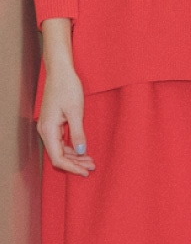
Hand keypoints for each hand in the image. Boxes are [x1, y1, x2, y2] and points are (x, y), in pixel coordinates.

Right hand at [37, 62, 93, 176]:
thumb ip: (78, 133)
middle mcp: (45, 130)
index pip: (57, 158)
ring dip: (75, 156)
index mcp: (48, 129)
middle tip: (92, 167)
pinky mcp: (54, 122)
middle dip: (75, 163)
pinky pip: (61, 141)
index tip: (85, 172)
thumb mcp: (76, 112)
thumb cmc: (67, 88)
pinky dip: (72, 147)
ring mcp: (49, 127)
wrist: (61, 71)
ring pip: (60, 149)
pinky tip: (83, 150)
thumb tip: (81, 151)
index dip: (71, 167)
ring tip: (91, 161)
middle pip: (58, 155)